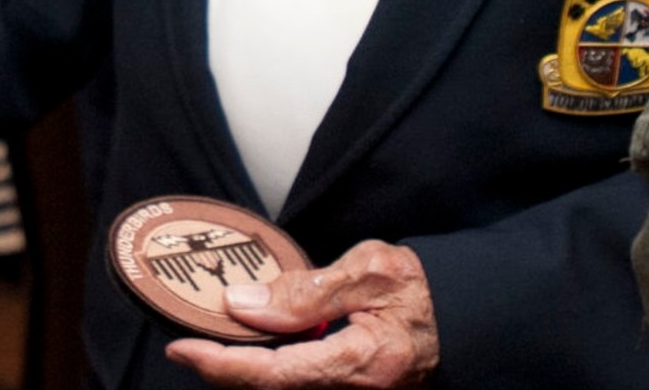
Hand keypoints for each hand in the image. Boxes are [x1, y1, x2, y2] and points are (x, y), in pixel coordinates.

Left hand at [164, 240, 438, 387]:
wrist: (467, 317)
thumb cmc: (422, 290)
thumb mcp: (369, 271)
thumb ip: (306, 291)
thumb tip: (243, 304)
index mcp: (361, 364)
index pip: (275, 375)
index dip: (223, 366)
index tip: (182, 350)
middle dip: (226, 371)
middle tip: (190, 345)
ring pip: (285, 389)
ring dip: (247, 370)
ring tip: (215, 341)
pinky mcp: (352, 389)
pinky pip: (302, 382)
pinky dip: (272, 368)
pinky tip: (257, 343)